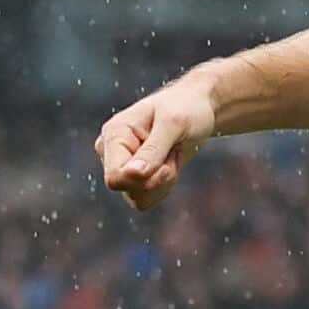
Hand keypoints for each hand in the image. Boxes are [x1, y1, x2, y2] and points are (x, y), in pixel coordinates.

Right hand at [95, 71, 221, 212]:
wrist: (198, 108)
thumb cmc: (185, 108)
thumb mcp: (173, 124)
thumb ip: (153, 150)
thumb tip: (132, 174)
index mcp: (114, 134)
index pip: (115, 177)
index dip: (144, 179)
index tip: (166, 162)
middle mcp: (110, 152)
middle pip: (128, 189)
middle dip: (158, 179)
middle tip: (171, 153)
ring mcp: (121, 166)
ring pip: (137, 198)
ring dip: (163, 182)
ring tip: (170, 155)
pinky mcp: (133, 178)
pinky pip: (145, 200)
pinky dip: (163, 187)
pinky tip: (169, 164)